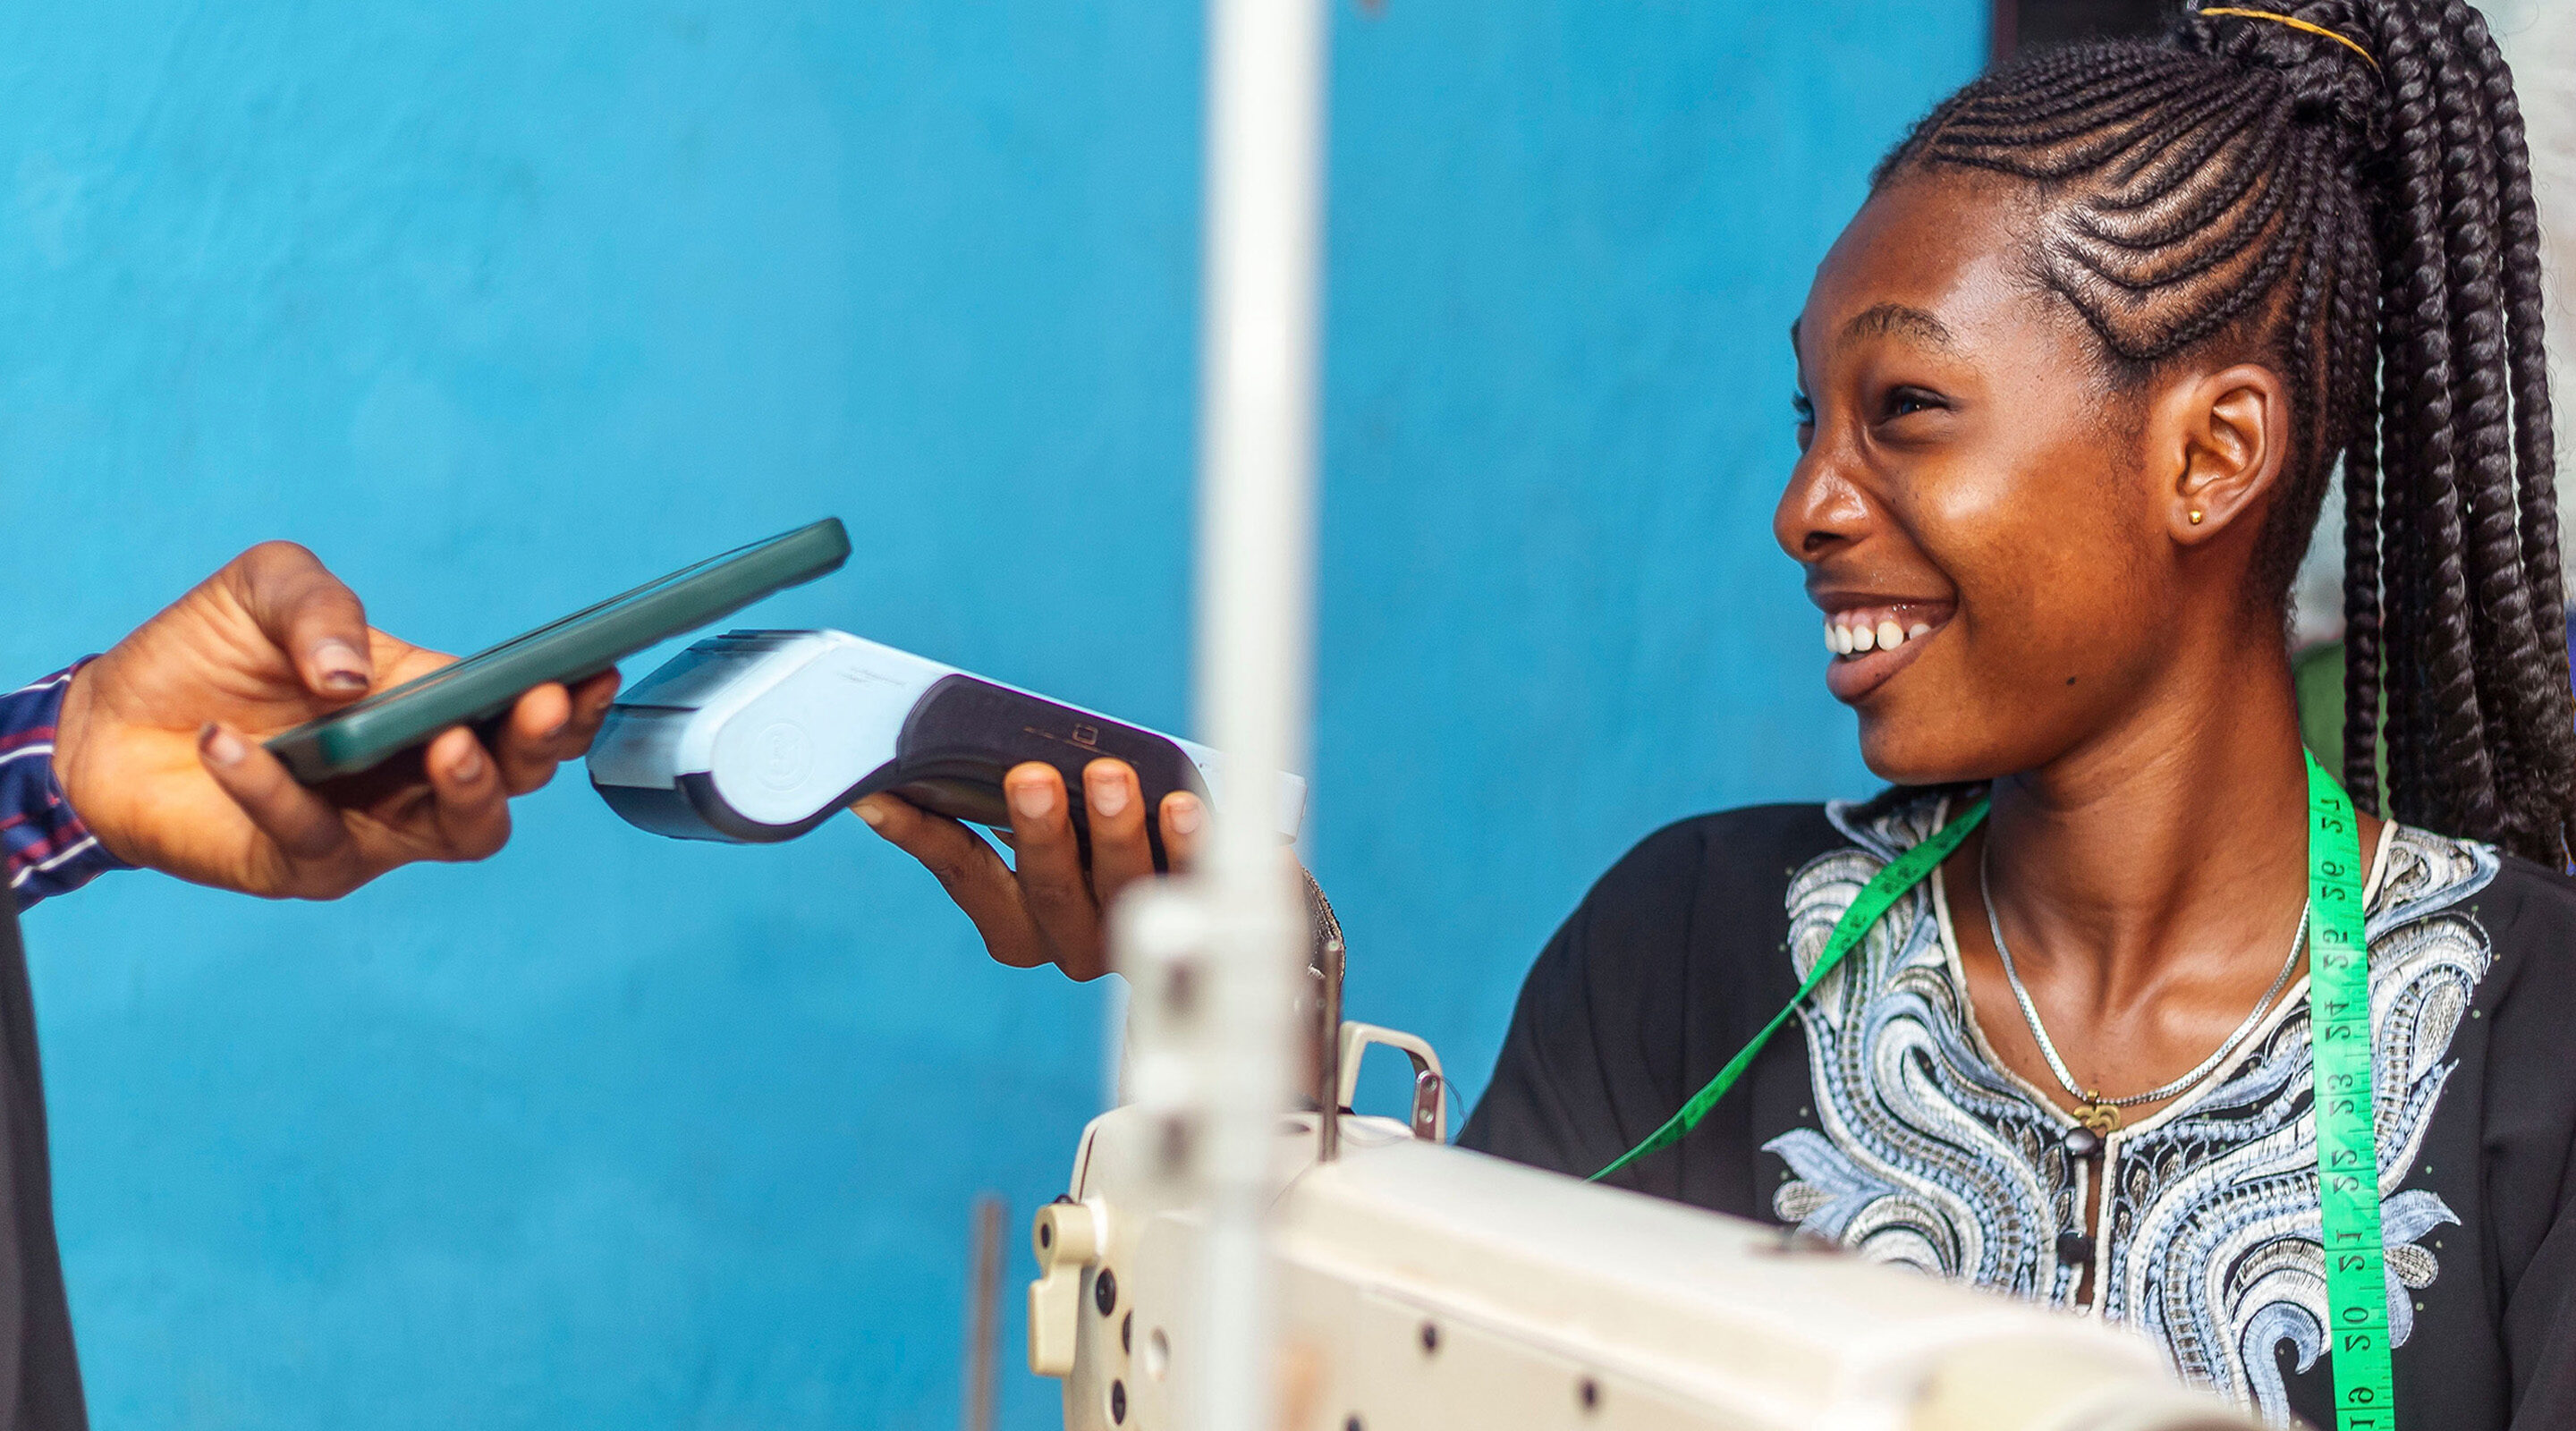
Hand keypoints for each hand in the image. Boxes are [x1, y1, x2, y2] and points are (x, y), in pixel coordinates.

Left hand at [52, 541, 622, 899]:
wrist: (106, 723)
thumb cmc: (206, 653)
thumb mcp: (263, 588)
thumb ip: (318, 603)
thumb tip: (355, 676)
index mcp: (434, 701)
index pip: (525, 709)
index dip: (571, 698)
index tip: (594, 669)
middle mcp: (421, 771)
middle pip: (520, 778)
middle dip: (540, 742)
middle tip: (536, 703)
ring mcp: (374, 827)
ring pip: (465, 832)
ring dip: (470, 790)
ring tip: (442, 742)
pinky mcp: (306, 865)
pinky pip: (314, 837)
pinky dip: (272, 791)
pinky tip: (228, 745)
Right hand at [852, 758, 1201, 979]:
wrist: (1200, 928)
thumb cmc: (1096, 845)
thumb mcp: (1041, 831)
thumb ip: (985, 806)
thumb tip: (901, 761)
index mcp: (1019, 929)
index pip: (965, 874)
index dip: (922, 834)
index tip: (882, 793)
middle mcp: (1074, 943)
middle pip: (1049, 889)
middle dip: (1040, 831)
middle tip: (1031, 775)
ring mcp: (1140, 932)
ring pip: (1123, 887)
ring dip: (1116, 831)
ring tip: (1113, 777)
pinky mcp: (1204, 912)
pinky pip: (1198, 883)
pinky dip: (1189, 845)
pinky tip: (1184, 807)